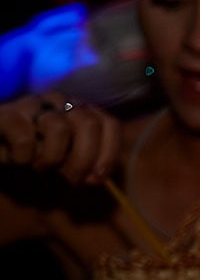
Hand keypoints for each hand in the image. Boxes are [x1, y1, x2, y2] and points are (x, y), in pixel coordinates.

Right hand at [0, 92, 119, 183]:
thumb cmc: (31, 155)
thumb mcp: (64, 161)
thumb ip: (85, 165)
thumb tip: (97, 178)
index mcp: (79, 109)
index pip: (109, 124)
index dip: (108, 153)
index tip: (97, 178)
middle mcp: (60, 100)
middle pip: (90, 125)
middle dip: (83, 160)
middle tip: (69, 179)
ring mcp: (33, 103)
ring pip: (60, 129)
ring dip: (51, 159)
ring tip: (38, 166)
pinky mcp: (7, 114)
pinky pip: (25, 138)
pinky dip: (24, 157)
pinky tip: (17, 159)